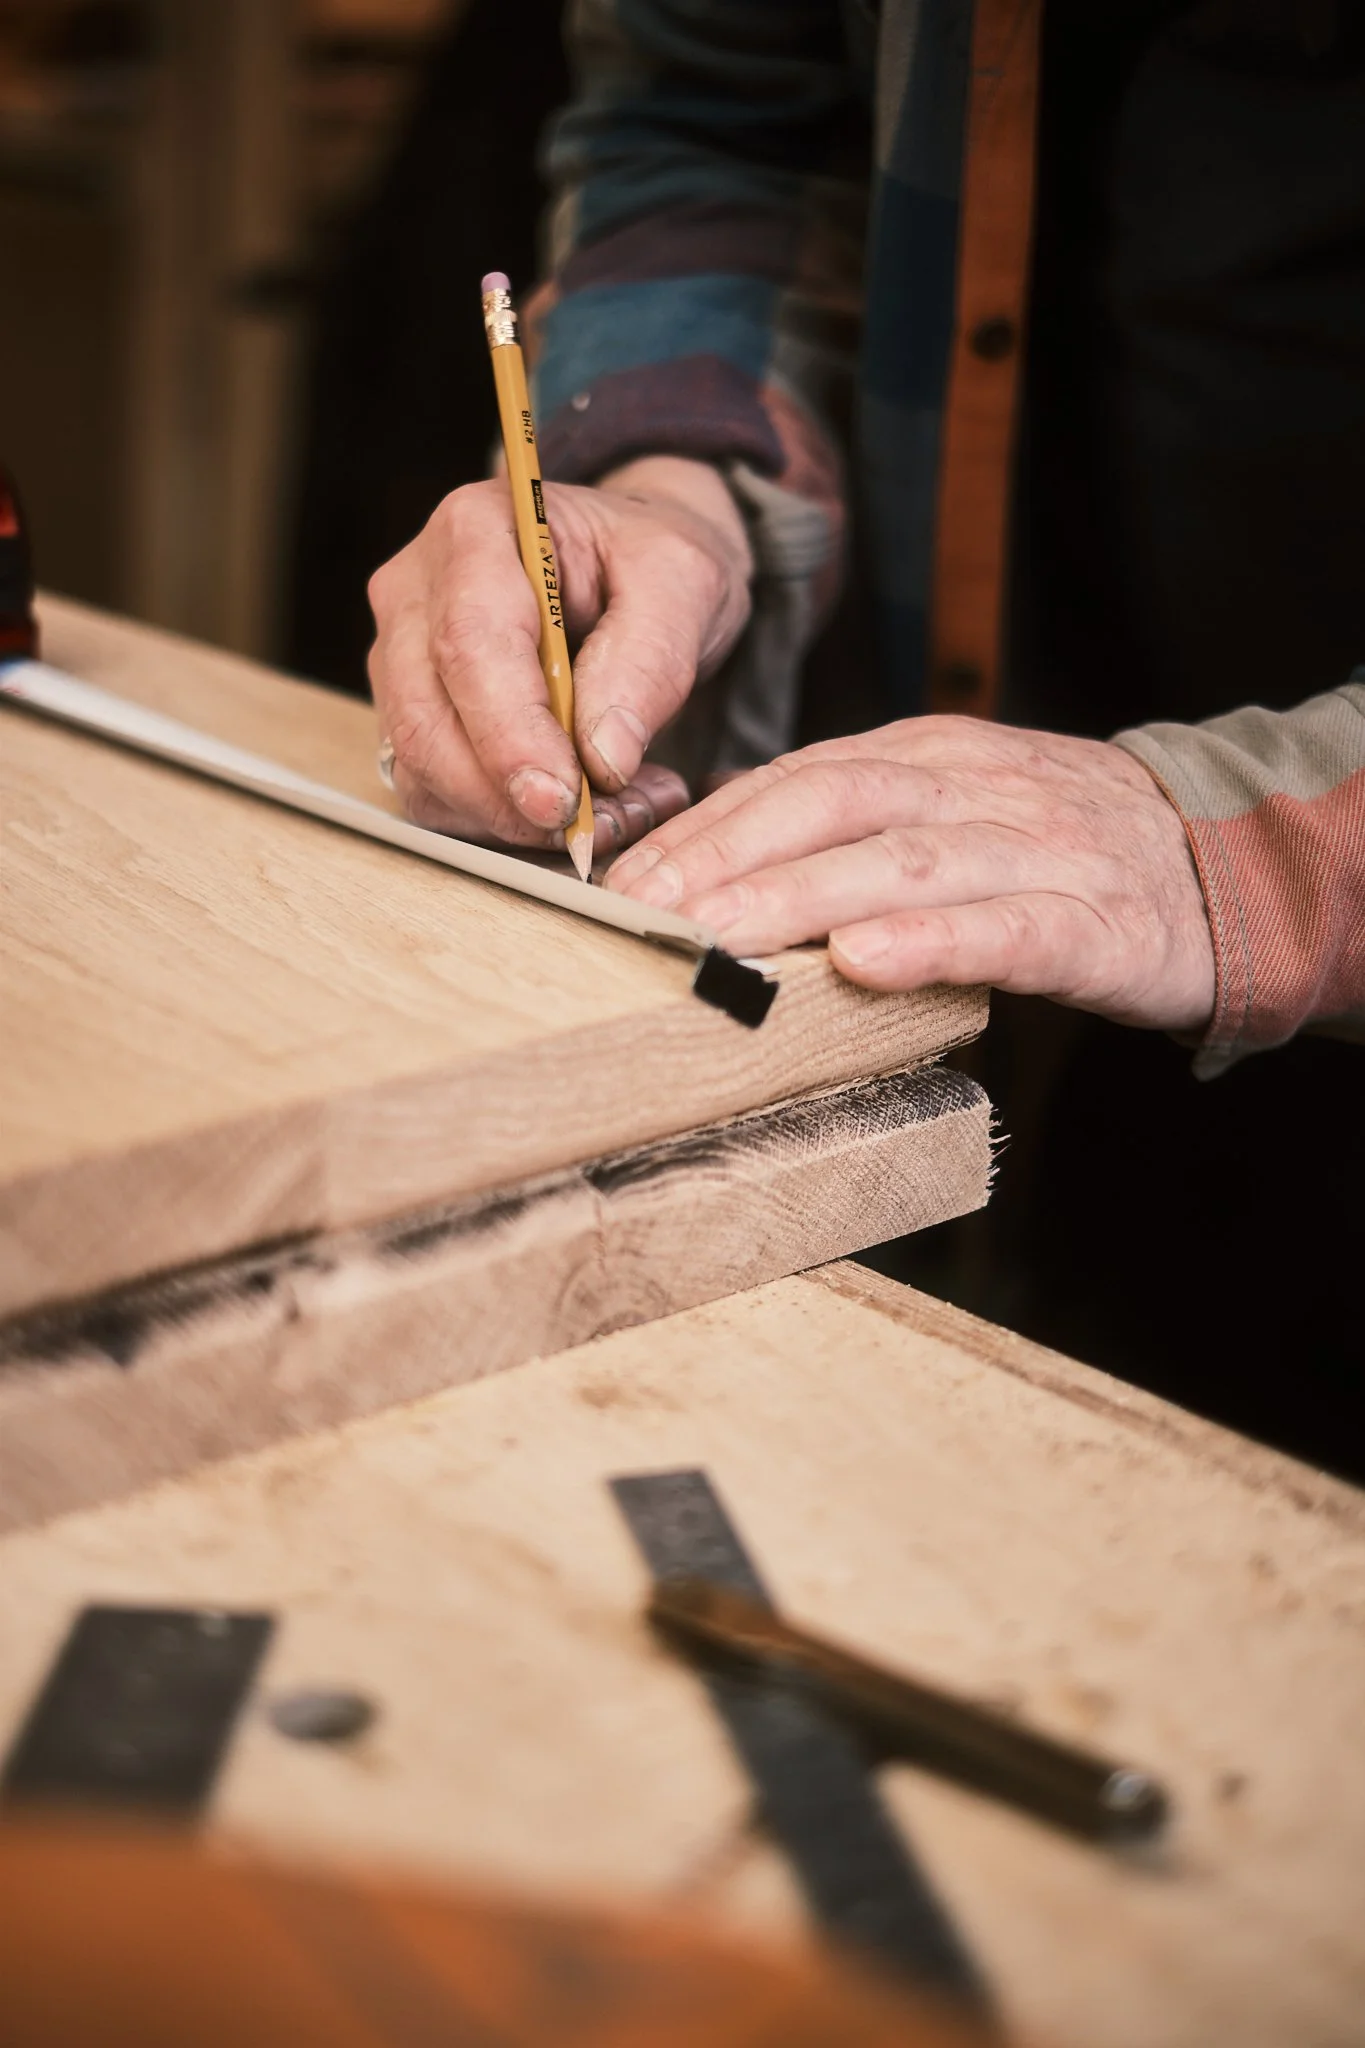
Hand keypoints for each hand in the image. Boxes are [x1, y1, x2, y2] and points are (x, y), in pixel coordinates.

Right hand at [366, 456, 752, 854]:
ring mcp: (401, 657)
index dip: (511, 735)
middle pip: (427, 718)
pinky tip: (575, 810)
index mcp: (475, 531)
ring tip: (614, 811)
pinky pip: (432, 792)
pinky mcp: (410, 714)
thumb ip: (649, 662)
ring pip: (421, 766)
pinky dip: (502, 823)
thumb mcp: (682, 583)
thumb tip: (605, 758)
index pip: (470, 645)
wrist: (632, 567)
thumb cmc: (648, 562)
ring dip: (511, 818)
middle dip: (508, 795)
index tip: (565, 799)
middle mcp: (415, 591)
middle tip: (600, 826)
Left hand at [606, 717, 1216, 1032]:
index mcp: (927, 756)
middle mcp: (972, 787)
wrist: (1217, 862)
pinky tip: (863, 963)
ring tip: (716, 941)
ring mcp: (1035, 849)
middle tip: (641, 918)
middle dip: (725, 860)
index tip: (624, 881)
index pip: (795, 777)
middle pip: (831, 807)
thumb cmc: (1050, 849)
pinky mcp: (1091, 921)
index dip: (705, 827)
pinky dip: (930, 943)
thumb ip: (849, 827)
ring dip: (797, 902)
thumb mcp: (947, 809)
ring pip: (901, 863)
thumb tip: (712, 862)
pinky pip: (1003, 928)